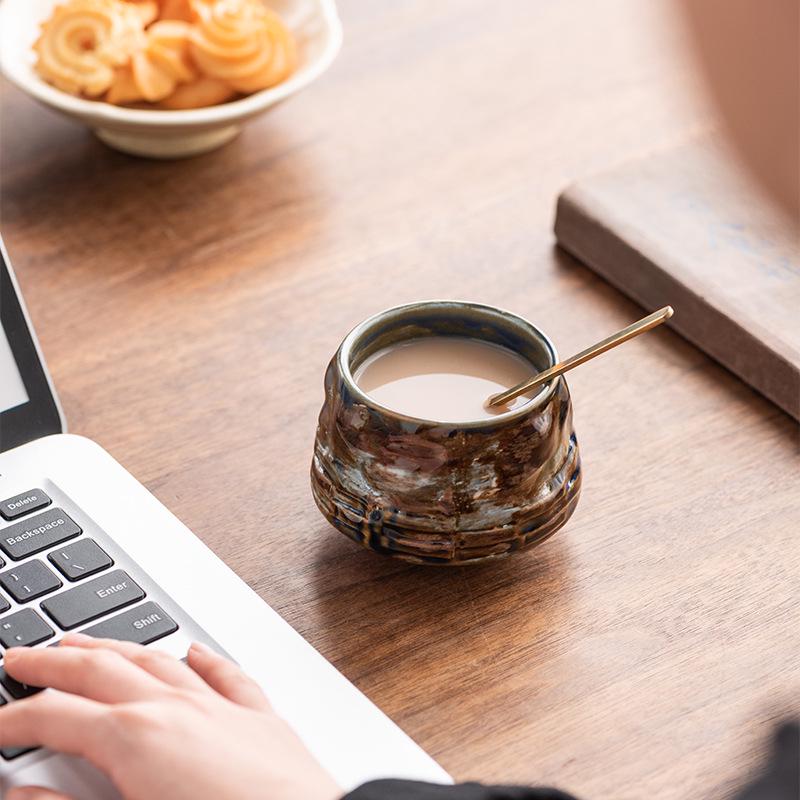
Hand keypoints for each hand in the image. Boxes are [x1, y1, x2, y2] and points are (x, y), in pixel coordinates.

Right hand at [0, 634, 340, 799]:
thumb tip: (19, 797)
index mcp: (135, 738)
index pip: (55, 716)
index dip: (14, 719)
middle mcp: (177, 708)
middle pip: (101, 669)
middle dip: (55, 661)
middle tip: (21, 654)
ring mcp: (222, 708)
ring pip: (158, 661)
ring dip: (118, 647)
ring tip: (89, 641)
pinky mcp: (262, 720)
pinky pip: (227, 676)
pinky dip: (204, 660)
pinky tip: (193, 650)